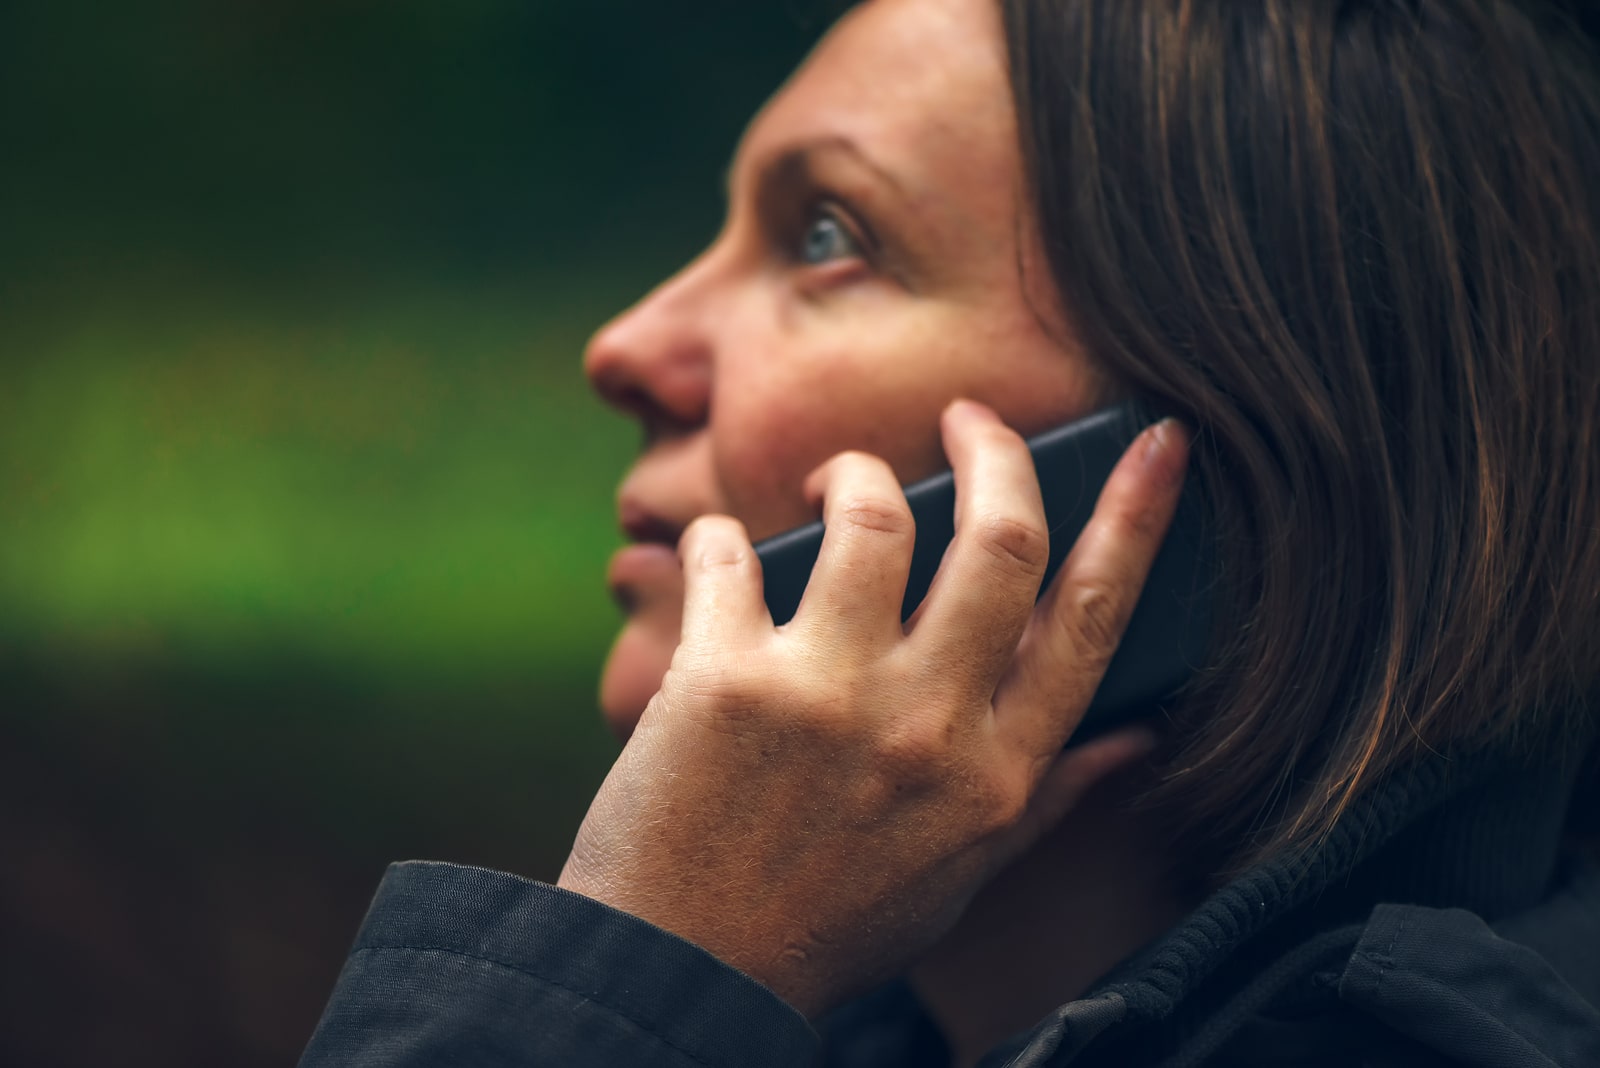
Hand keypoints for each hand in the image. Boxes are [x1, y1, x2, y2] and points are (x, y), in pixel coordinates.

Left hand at [558, 400, 1189, 1016]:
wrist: (689, 973)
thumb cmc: (831, 919)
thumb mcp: (964, 873)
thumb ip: (1052, 795)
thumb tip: (1139, 736)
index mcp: (995, 768)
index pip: (1093, 618)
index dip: (1137, 517)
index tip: (1160, 442)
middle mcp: (926, 722)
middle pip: (1000, 536)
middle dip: (994, 447)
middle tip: (968, 417)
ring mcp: (825, 695)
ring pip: (871, 511)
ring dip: (850, 473)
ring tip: (829, 483)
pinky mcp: (724, 679)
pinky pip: (729, 550)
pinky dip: (718, 536)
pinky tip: (719, 557)